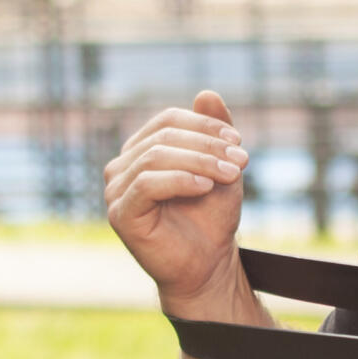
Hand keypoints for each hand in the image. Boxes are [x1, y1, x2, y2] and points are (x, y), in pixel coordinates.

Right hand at [104, 90, 250, 310]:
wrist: (208, 265)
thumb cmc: (211, 217)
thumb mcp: (219, 166)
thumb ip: (213, 131)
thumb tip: (207, 93)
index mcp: (141, 150)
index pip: (167, 120)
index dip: (204, 126)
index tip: (238, 142)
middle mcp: (122, 167)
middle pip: (163, 137)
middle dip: (207, 146)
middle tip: (241, 161)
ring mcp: (116, 190)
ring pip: (155, 156)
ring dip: (199, 162)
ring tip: (230, 175)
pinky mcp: (120, 214)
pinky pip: (146, 184)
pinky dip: (180, 180)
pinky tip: (205, 187)